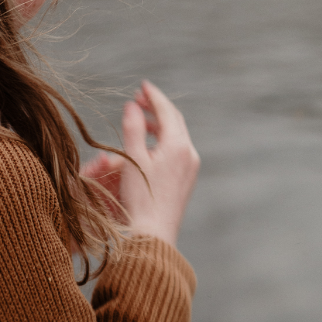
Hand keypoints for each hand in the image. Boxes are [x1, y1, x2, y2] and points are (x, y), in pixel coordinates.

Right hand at [83, 81, 199, 246]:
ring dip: (159, 124)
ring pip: (176, 135)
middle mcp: (189, 154)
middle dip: (157, 107)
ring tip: (140, 119)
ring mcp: (190, 168)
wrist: (153, 237)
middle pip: (174, 120)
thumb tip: (133, 104)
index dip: (153, 96)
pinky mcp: (186, 179)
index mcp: (178, 146)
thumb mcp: (132, 159)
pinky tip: (149, 144)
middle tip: (139, 98)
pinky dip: (163, 140)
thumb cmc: (140, 199)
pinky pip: (177, 149)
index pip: (167, 111)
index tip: (142, 85)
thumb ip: (133, 128)